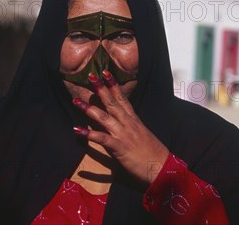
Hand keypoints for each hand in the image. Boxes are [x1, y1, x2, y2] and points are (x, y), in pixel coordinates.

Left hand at [73, 70, 168, 185]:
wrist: (162, 166)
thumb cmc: (152, 153)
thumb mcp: (141, 135)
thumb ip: (129, 128)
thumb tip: (119, 125)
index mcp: (134, 120)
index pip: (123, 98)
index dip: (114, 85)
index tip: (106, 73)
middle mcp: (128, 124)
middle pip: (113, 103)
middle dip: (101, 89)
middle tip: (90, 76)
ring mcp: (124, 135)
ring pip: (105, 118)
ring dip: (89, 109)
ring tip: (76, 101)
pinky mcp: (120, 148)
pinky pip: (102, 139)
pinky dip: (89, 135)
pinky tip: (77, 130)